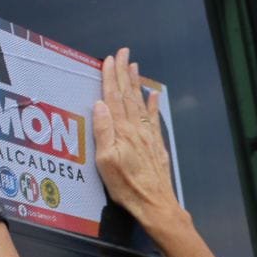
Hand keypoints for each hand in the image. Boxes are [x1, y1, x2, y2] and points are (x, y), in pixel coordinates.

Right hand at [93, 48, 182, 233]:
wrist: (155, 204)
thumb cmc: (127, 187)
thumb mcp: (106, 161)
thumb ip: (103, 131)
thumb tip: (100, 104)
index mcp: (122, 131)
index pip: (114, 97)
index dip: (110, 77)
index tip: (109, 59)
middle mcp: (137, 128)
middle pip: (128, 95)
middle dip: (124, 72)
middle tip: (124, 52)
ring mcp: (149, 136)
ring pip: (141, 103)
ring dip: (137, 83)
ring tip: (135, 66)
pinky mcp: (156, 145)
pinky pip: (154, 118)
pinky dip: (153, 104)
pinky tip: (154, 95)